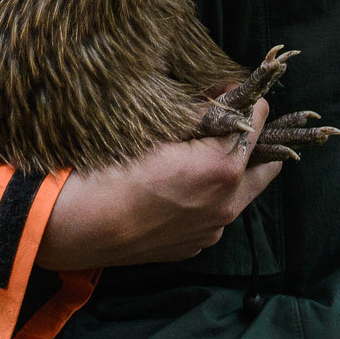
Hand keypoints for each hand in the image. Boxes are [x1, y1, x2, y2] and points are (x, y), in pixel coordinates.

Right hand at [33, 98, 282, 270]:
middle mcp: (226, 205)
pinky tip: (182, 185)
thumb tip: (220, 95)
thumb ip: (198, 112)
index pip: (257, 121)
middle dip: (255, 140)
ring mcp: (210, 231)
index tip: (229, 91)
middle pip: (265, 165)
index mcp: (222, 169)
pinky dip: (210, 196)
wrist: (75, 225)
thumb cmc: (109, 169)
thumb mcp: (156, 128)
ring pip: (240, 193)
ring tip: (206, 152)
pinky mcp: (192, 246)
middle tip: (235, 122)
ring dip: (233, 170)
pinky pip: (214, 215)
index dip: (246, 101)